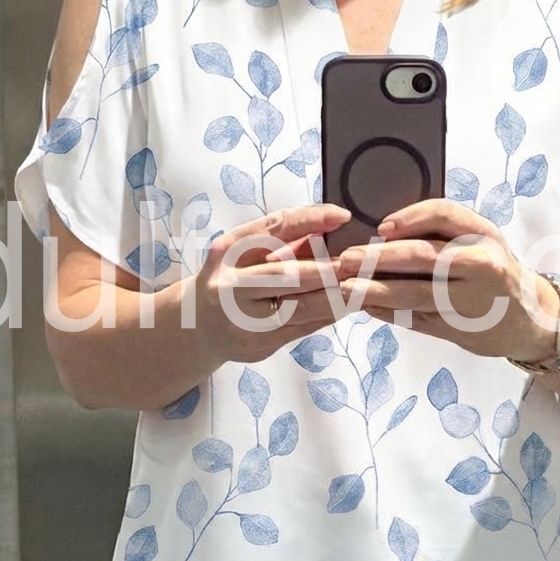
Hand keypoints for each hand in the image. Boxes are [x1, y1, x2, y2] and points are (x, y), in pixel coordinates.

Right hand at [194, 204, 350, 363]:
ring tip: (361, 284)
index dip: (310, 219)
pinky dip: (328, 315)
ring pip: (299, 307)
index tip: (342, 215)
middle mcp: (231, 285)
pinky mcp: (259, 345)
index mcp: (228, 252)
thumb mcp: (244, 254)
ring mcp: (243, 319)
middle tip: (357, 261)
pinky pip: (303, 328)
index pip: (272, 229)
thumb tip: (328, 227)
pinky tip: (347, 305)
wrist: (198, 327)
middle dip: (326, 268)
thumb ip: (282, 242)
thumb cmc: (230, 280)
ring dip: (335, 296)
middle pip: (285, 274)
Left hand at [336, 199, 558, 360]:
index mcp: (484, 235)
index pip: (445, 214)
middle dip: (379, 257)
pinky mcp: (456, 329)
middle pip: (424, 256)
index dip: (410, 218)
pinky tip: (365, 307)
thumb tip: (384, 228)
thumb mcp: (481, 241)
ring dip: (375, 290)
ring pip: (415, 293)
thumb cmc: (494, 270)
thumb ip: (443, 232)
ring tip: (346, 287)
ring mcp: (468, 301)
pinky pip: (414, 318)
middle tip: (347, 258)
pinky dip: (386, 312)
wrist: (528, 319)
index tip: (381, 227)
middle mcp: (481, 265)